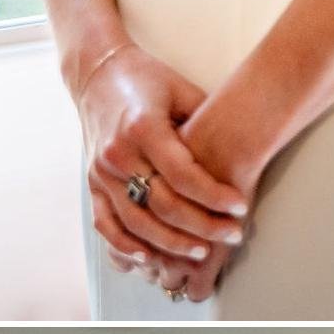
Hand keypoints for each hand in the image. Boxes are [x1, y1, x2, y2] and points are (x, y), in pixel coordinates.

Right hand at [76, 40, 252, 297]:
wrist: (97, 74)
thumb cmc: (148, 80)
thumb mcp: (181, 91)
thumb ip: (203, 125)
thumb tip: (236, 160)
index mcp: (143, 127)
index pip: (183, 175)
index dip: (214, 197)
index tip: (240, 208)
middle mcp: (118, 153)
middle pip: (164, 205)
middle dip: (203, 226)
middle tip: (232, 236)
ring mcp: (102, 173)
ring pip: (138, 223)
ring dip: (172, 244)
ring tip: (202, 252)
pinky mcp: (93, 185)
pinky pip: (106, 225)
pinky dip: (126, 247)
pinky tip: (150, 259)